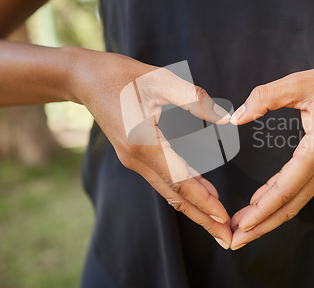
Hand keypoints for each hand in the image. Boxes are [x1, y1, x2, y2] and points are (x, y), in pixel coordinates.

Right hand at [69, 48, 232, 248]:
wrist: (86, 79)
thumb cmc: (123, 75)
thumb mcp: (160, 80)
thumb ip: (194, 99)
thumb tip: (225, 117)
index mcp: (144, 144)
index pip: (180, 181)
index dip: (204, 201)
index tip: (224, 218)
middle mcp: (138, 159)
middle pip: (175, 196)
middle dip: (203, 218)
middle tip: (227, 238)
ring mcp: (134, 160)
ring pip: (170, 190)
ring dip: (194, 207)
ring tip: (218, 221)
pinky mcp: (135, 156)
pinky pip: (163, 179)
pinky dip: (184, 190)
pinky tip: (202, 192)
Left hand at [228, 50, 313, 249]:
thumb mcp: (302, 81)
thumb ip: (266, 97)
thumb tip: (236, 116)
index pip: (286, 188)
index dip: (261, 210)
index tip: (241, 226)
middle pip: (290, 204)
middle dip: (262, 224)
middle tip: (235, 240)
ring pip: (295, 200)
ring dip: (269, 215)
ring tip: (243, 226)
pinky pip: (299, 186)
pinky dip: (279, 198)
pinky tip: (260, 202)